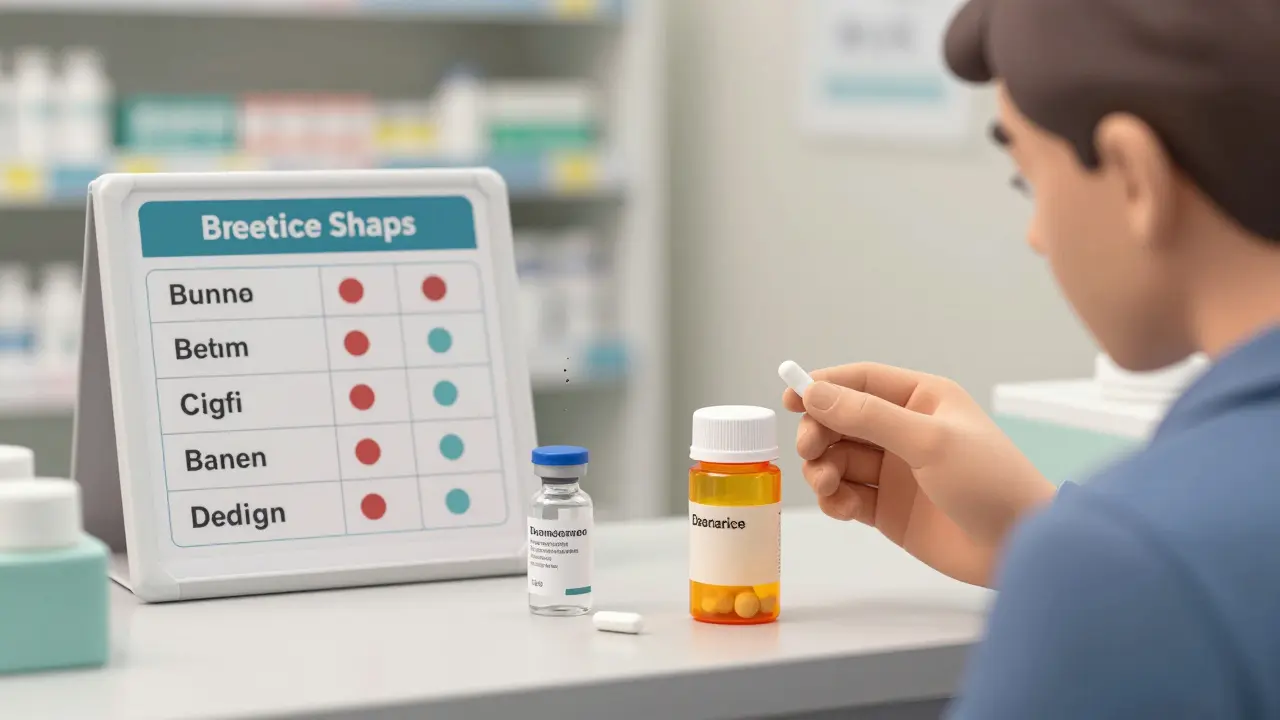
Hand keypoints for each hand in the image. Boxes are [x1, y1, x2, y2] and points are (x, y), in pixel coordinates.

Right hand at [783, 363, 1054, 587]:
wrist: (1019, 549)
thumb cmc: (990, 483)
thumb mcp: (928, 442)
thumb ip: (868, 417)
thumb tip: (815, 393)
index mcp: (923, 400)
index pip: (862, 381)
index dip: (824, 386)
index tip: (791, 397)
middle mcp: (905, 431)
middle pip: (841, 421)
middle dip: (820, 433)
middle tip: (811, 450)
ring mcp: (896, 471)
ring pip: (839, 459)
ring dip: (823, 469)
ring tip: (829, 484)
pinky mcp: (889, 509)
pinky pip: (847, 495)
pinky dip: (835, 500)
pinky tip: (842, 508)